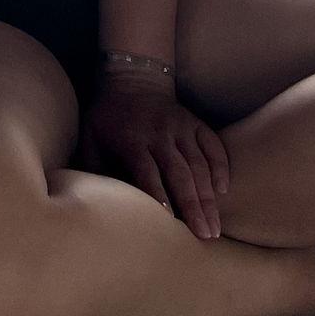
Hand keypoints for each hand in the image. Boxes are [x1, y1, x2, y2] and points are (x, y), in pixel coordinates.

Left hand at [78, 73, 229, 239]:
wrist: (132, 79)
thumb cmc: (108, 118)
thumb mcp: (91, 138)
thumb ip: (94, 168)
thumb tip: (97, 201)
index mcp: (132, 140)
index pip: (147, 171)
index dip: (159, 195)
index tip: (170, 221)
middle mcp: (160, 133)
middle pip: (180, 173)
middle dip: (193, 206)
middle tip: (205, 236)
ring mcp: (181, 126)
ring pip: (199, 164)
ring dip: (209, 197)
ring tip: (215, 228)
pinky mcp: (195, 122)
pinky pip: (213, 144)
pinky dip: (221, 166)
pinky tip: (223, 190)